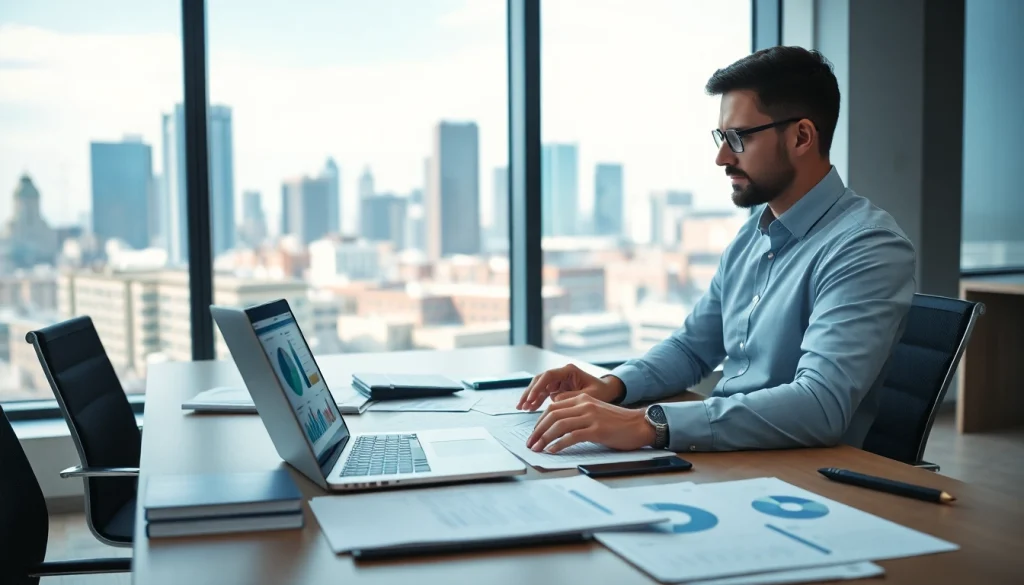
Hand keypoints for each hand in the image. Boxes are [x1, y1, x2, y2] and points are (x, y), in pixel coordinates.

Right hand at [517, 363, 623, 411]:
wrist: (608, 392)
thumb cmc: (602, 392)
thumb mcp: (589, 395)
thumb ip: (572, 397)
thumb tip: (555, 400)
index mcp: (569, 370)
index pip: (548, 376)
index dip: (538, 387)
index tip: (531, 398)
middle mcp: (562, 373)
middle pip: (540, 380)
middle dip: (530, 392)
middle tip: (522, 404)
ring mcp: (559, 381)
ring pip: (540, 387)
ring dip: (531, 397)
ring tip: (523, 408)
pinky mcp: (558, 388)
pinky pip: (544, 394)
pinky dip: (537, 401)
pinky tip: (530, 408)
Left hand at [525, 393, 655, 452]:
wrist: (640, 425)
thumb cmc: (618, 423)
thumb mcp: (595, 412)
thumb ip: (577, 413)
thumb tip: (557, 423)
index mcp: (582, 399)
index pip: (553, 407)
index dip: (540, 421)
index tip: (534, 433)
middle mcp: (585, 405)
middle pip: (552, 415)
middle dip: (537, 430)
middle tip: (530, 443)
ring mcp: (591, 417)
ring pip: (559, 425)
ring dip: (544, 438)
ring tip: (537, 448)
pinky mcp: (597, 430)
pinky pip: (572, 436)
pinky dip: (559, 444)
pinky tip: (553, 450)